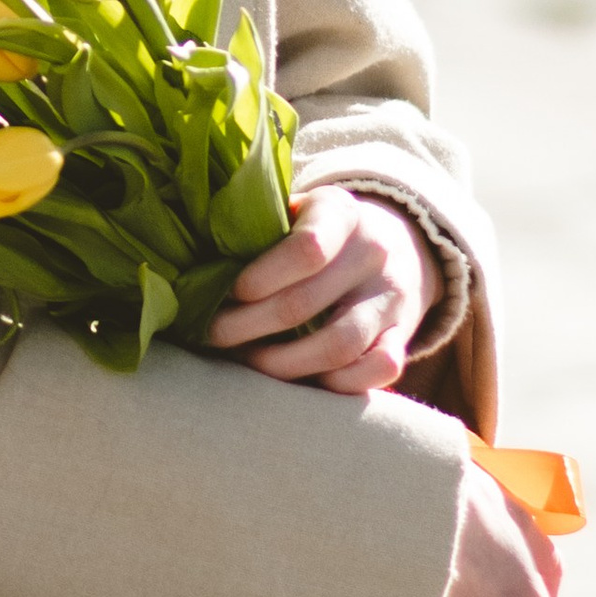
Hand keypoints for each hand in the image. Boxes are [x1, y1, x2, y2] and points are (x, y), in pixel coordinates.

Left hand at [206, 187, 437, 397]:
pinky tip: (300, 382)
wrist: (397, 245)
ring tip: (249, 362)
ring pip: (339, 345)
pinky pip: (377, 370)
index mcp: (340, 212)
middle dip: (247, 327)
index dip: (259, 278)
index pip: (306, 249)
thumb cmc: (321, 233)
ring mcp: (391, 298)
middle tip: (213, 336)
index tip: (227, 292)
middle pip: (305, 304)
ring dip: (283, 363)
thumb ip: (256, 230)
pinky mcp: (403, 336)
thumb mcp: (295, 212)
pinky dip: (336, 384)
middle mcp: (372, 253)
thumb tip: (192, 266)